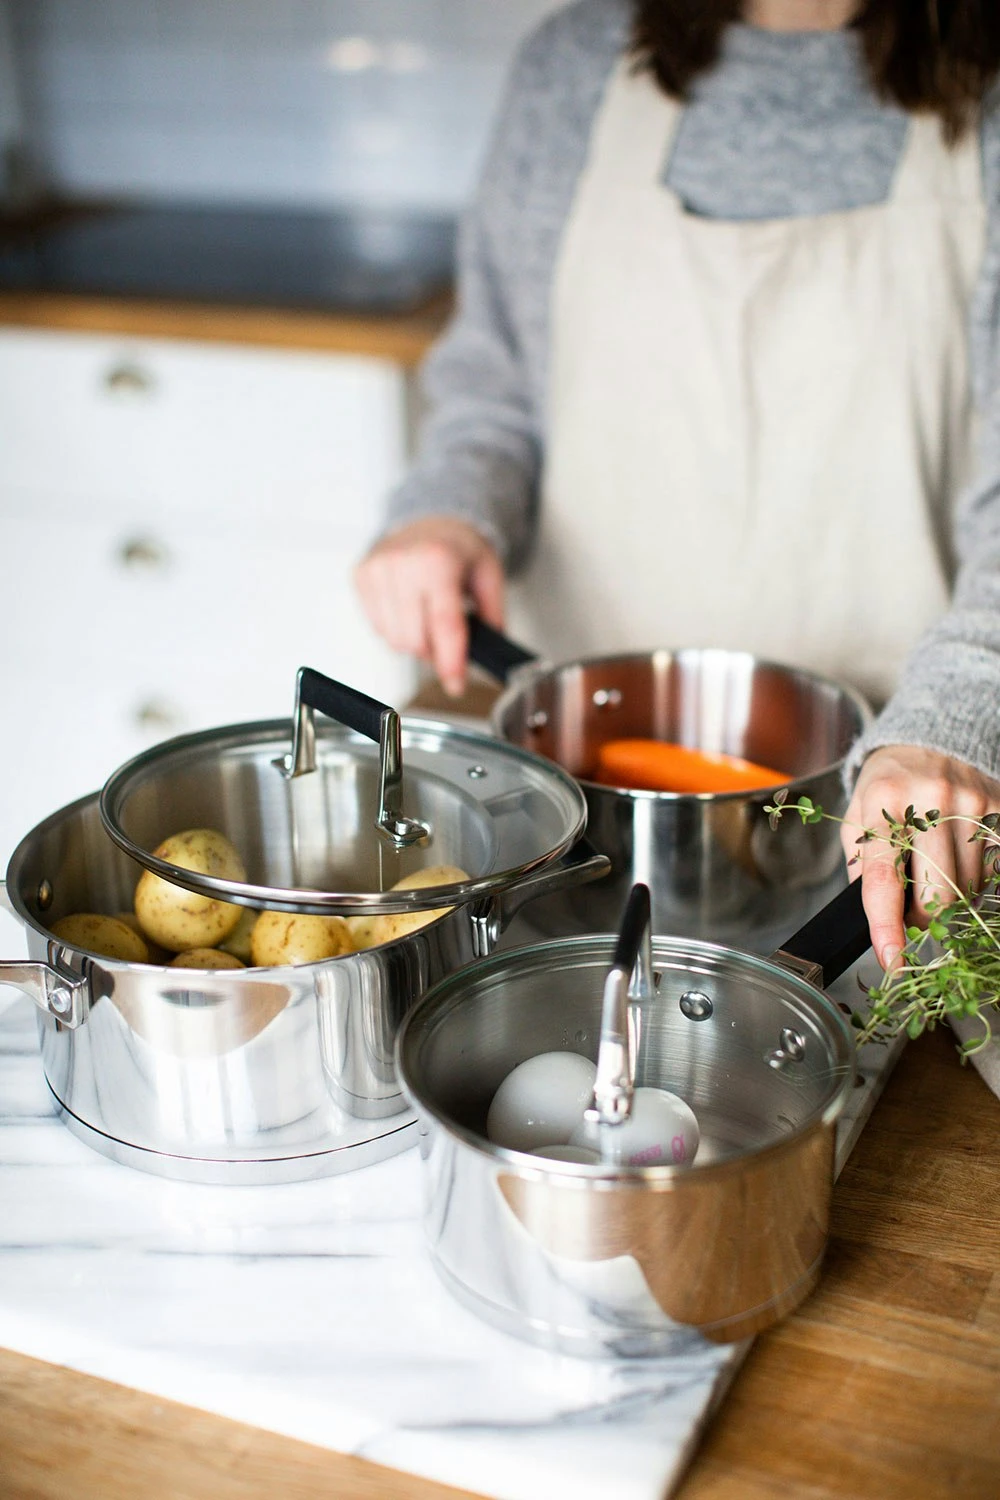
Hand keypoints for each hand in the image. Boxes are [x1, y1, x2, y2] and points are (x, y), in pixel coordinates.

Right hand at [354, 516, 504, 696]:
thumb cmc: (458, 548)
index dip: (451, 662)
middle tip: (448, 639)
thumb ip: (492, 617)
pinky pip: (377, 628)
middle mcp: (402, 564)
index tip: (456, 685)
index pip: (443, 625)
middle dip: (435, 651)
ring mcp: (376, 570)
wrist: (430, 519)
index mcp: (438, 561)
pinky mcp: (360, 576)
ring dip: (415, 642)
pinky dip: (396, 629)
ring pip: (393, 639)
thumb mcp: (489, 576)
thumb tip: (488, 654)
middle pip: (416, 640)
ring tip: (428, 618)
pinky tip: (408, 609)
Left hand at [842, 745, 999, 971]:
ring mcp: (968, 805)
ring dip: (949, 899)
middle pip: (935, 893)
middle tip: (911, 914)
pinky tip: (956, 864)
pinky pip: (991, 871)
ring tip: (933, 875)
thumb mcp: (857, 816)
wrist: (927, 740)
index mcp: (882, 803)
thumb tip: (874, 916)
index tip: (890, 959)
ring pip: (966, 888)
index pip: (883, 876)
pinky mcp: (996, 809)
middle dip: (923, 918)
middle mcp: (929, 801)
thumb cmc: (886, 785)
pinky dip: (973, 882)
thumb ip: (861, 865)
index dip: (886, 925)